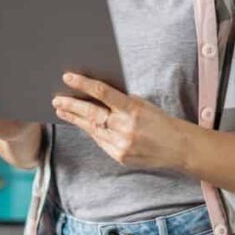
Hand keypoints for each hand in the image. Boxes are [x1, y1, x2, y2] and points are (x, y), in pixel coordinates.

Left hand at [52, 73, 186, 171]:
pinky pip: (100, 141)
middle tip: (56, 100)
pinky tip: (81, 124)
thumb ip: (119, 101)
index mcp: (133, 109)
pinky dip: (90, 131)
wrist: (178, 148)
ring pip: (92, 129)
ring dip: (75, 119)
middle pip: (91, 113)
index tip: (68, 77)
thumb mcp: (141, 104)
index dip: (83, 84)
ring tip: (61, 111)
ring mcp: (122, 145)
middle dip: (71, 106)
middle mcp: (125, 128)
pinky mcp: (120, 157)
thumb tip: (93, 93)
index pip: (102, 92)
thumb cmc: (159, 120)